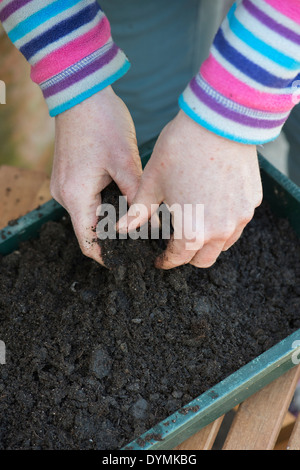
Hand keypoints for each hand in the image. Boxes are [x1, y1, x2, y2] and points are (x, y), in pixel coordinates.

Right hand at [50, 86, 141, 263]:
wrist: (80, 92)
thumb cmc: (102, 122)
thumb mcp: (126, 161)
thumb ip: (138, 196)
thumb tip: (152, 222)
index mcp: (76, 195)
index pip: (88, 241)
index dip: (107, 256)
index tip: (128, 261)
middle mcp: (64, 195)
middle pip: (89, 229)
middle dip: (114, 236)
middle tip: (142, 238)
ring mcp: (63, 184)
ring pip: (88, 214)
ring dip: (109, 218)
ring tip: (136, 219)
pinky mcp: (68, 175)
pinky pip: (85, 199)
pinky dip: (103, 204)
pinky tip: (123, 198)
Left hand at [117, 110, 262, 268]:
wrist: (219, 120)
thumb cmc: (180, 150)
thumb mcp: (152, 182)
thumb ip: (138, 212)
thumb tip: (120, 228)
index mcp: (192, 231)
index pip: (178, 258)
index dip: (166, 261)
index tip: (160, 258)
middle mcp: (220, 231)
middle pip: (204, 259)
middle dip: (188, 256)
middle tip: (176, 244)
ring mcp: (241, 217)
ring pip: (224, 243)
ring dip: (208, 241)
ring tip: (195, 224)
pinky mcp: (253, 201)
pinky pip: (238, 221)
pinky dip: (225, 221)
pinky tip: (214, 205)